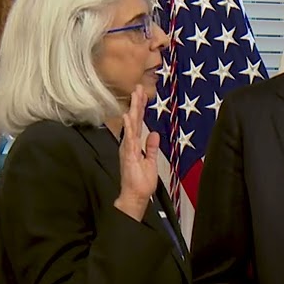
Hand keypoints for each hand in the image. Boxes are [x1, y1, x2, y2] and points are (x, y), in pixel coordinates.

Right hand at [113, 85, 159, 219]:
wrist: (135, 195)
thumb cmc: (141, 181)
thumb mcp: (151, 161)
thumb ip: (151, 147)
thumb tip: (155, 133)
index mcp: (135, 144)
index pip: (139, 122)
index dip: (140, 108)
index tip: (142, 94)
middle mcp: (130, 143)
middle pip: (134, 120)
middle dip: (137, 103)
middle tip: (139, 87)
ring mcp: (128, 148)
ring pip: (131, 125)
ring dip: (133, 110)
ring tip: (135, 95)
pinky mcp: (128, 155)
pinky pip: (129, 138)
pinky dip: (128, 127)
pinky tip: (128, 116)